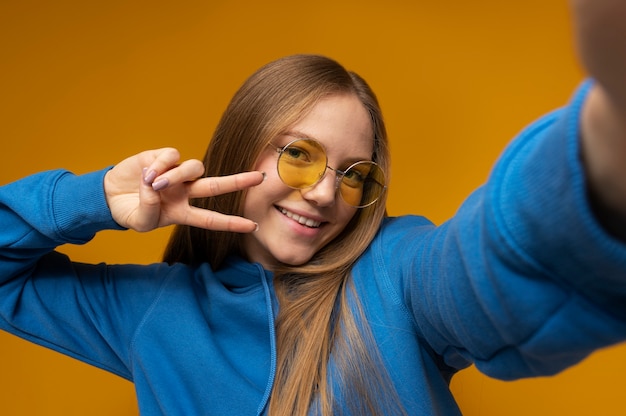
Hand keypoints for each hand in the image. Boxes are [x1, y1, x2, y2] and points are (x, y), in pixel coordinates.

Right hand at [103, 148, 262, 232]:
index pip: (211, 219)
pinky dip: (161, 165)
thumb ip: (148, 210)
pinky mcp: (161, 157)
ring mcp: (175, 174)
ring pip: (194, 168)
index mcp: (182, 212)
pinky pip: (172, 156)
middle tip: (260, 178)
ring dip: (177, 175)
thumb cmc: (130, 212)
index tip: (254, 226)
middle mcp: (185, 192)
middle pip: (216, 186)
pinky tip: (147, 173)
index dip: (232, 223)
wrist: (109, 197)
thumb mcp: (139, 223)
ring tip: (155, 184)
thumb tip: (156, 187)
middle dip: (239, 182)